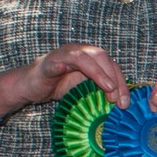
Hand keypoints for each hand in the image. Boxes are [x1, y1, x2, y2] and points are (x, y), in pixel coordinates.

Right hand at [8, 43, 128, 109]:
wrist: (30, 87)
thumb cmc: (59, 86)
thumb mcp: (85, 89)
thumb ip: (101, 90)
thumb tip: (122, 104)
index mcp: (90, 57)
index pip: (112, 65)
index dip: (121, 83)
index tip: (125, 103)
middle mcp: (78, 52)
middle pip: (102, 57)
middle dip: (114, 78)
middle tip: (118, 100)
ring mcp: (63, 55)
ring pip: (85, 57)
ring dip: (99, 73)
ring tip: (108, 88)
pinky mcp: (48, 63)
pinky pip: (57, 61)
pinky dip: (63, 64)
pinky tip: (67, 70)